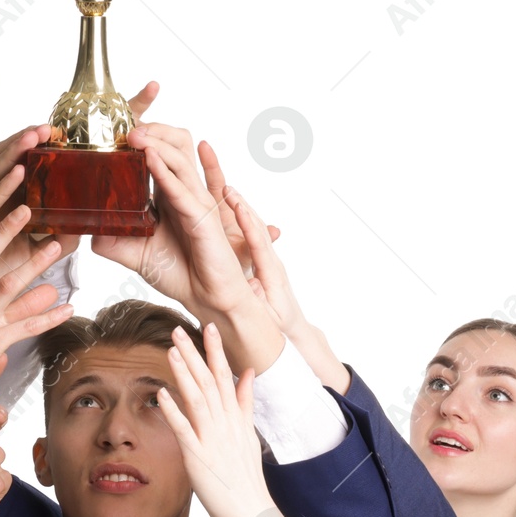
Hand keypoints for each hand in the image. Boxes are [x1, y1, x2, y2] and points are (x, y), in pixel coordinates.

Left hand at [94, 123, 283, 371]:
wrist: (205, 299)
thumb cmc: (181, 274)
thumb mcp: (137, 254)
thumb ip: (115, 241)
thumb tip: (89, 232)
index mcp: (172, 196)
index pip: (160, 155)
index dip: (144, 138)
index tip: (117, 130)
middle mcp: (186, 193)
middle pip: (176, 145)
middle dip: (153, 130)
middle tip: (125, 127)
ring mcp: (197, 202)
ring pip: (180, 158)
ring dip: (156, 142)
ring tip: (134, 134)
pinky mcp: (202, 218)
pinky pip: (182, 188)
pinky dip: (165, 172)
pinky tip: (148, 158)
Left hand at [157, 323, 304, 516]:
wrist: (251, 511)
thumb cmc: (246, 475)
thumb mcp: (248, 434)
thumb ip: (245, 402)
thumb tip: (247, 372)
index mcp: (237, 417)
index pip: (225, 376)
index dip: (215, 351)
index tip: (206, 326)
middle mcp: (226, 424)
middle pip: (209, 382)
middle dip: (195, 354)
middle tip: (179, 329)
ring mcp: (213, 440)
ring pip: (198, 400)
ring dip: (184, 374)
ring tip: (171, 351)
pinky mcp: (199, 458)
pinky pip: (185, 430)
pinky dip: (174, 411)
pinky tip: (162, 394)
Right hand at [224, 185, 350, 394]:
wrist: (293, 331)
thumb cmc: (280, 327)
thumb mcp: (270, 315)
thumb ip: (261, 300)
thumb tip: (252, 288)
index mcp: (271, 273)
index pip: (258, 244)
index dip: (247, 224)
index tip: (237, 205)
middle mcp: (270, 259)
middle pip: (254, 226)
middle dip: (239, 204)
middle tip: (225, 185)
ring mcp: (266, 257)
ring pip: (250, 225)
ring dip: (236, 204)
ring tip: (222, 185)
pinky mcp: (260, 258)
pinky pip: (247, 233)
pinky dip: (236, 216)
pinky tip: (223, 202)